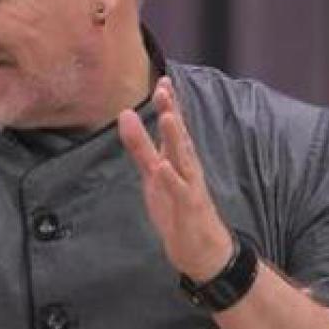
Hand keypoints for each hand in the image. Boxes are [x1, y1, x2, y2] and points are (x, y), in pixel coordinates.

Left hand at [117, 77, 233, 281]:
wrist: (201, 249)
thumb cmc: (177, 207)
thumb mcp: (153, 174)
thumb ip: (141, 147)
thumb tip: (126, 117)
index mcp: (178, 159)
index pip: (174, 128)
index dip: (169, 105)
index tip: (162, 80)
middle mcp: (186, 168)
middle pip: (179, 136)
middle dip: (172, 112)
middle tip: (164, 87)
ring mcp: (189, 187)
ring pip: (182, 159)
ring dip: (176, 138)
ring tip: (168, 116)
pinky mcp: (188, 207)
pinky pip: (179, 191)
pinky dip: (171, 178)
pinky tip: (163, 166)